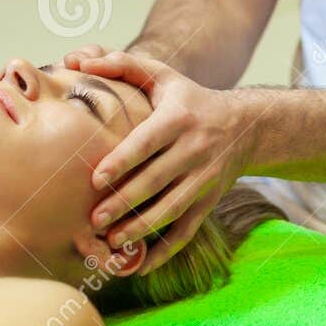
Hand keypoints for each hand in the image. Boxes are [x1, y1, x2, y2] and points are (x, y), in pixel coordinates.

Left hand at [64, 48, 257, 275]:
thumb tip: (80, 61)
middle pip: (156, 181)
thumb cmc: (189, 99)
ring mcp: (204, 180)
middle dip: (124, 202)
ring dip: (140, 229)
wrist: (245, 126)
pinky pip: (187, 231)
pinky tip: (140, 264)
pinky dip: (165, 251)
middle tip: (93, 220)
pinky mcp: (209, 202)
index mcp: (179, 118)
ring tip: (111, 242)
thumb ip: (123, 64)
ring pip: (171, 210)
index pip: (148, 142)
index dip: (123, 161)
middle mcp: (195, 150)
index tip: (96, 178)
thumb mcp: (163, 76)